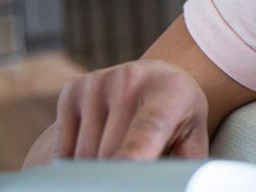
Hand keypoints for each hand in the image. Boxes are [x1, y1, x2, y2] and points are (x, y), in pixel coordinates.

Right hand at [28, 59, 209, 166]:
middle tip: (130, 178)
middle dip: (115, 176)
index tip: (125, 168)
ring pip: (83, 155)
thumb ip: (184, 170)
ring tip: (121, 158)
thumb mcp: (193, 140)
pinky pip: (62, 149)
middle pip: (109, 153)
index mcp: (169, 93)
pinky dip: (74, 163)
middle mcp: (130, 80)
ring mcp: (97, 83)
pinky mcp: (72, 90)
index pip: (146, 132)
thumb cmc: (178, 118)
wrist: (159, 76)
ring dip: (96, 170)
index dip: (132, 158)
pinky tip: (96, 153)